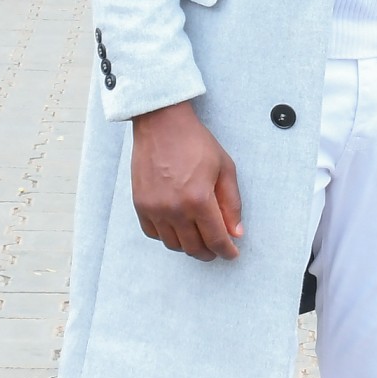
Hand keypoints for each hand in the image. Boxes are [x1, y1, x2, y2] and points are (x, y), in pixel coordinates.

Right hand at [131, 100, 243, 260]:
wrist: (162, 124)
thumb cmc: (195, 142)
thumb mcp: (225, 168)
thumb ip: (232, 203)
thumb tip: (236, 232)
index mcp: (198, 199)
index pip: (216, 239)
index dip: (227, 251)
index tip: (231, 253)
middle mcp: (174, 208)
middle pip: (194, 247)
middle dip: (209, 252)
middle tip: (217, 249)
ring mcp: (154, 208)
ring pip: (173, 244)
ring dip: (189, 246)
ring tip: (198, 238)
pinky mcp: (140, 204)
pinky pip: (154, 234)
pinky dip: (167, 237)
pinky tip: (177, 229)